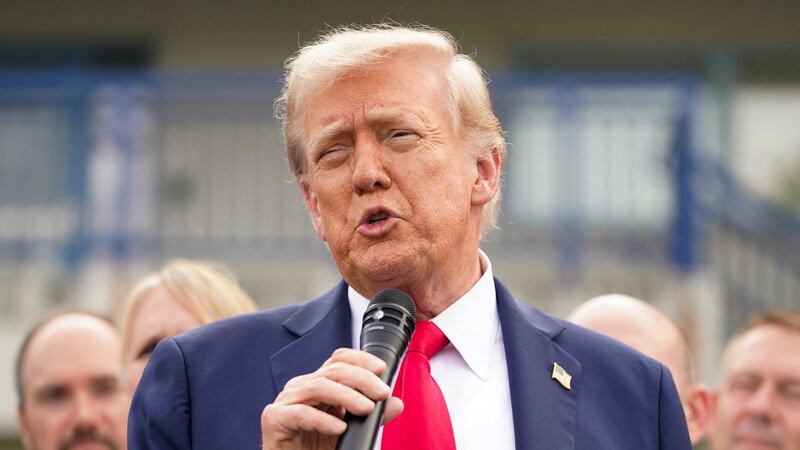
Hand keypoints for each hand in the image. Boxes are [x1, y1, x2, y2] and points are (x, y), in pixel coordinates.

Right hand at [261, 348, 403, 449]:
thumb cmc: (316, 449)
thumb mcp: (351, 431)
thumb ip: (372, 417)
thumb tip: (396, 403)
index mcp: (317, 384)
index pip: (338, 360)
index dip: (360, 359)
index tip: (381, 369)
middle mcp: (301, 388)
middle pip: (332, 371)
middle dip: (361, 379)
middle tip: (382, 393)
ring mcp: (285, 401)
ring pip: (319, 387)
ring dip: (347, 396)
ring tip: (366, 409)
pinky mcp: (274, 419)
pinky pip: (300, 413)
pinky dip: (323, 419)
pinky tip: (339, 427)